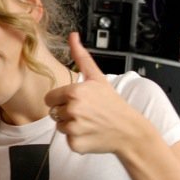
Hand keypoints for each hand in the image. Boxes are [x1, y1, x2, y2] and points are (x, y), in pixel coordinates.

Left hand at [44, 32, 143, 153]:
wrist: (129, 130)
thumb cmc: (112, 103)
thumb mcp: (97, 77)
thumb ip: (81, 56)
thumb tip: (72, 36)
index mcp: (75, 92)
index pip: (49, 98)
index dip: (61, 100)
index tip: (77, 101)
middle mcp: (73, 110)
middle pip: (53, 112)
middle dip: (66, 113)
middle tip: (86, 112)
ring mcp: (74, 128)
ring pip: (59, 126)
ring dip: (71, 126)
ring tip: (89, 123)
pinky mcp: (75, 144)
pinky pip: (67, 140)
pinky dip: (76, 139)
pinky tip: (90, 134)